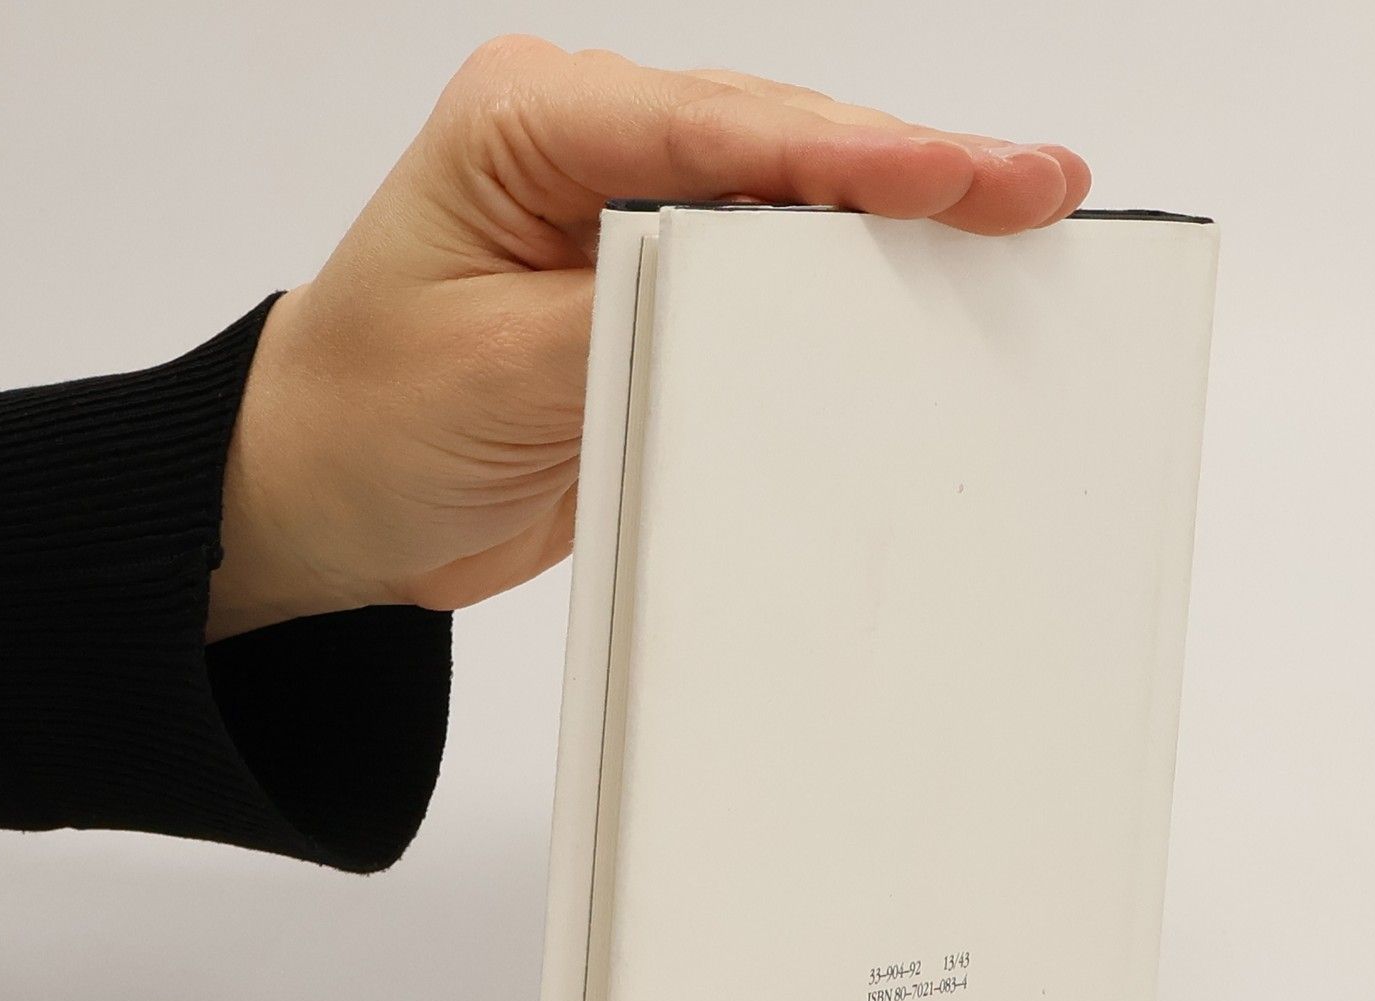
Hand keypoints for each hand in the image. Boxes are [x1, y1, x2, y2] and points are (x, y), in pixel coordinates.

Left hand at [206, 38, 1089, 640]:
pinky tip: (937, 292)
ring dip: (905, 223)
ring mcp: (635, 216)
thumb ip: (633, 317)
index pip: (715, 126)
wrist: (332, 502)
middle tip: (1041, 187)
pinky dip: (858, 291)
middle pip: (782, 145)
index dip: (850, 152)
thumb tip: (772, 295)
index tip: (960, 176)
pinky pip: (778, 284)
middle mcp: (592, 147)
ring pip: (796, 202)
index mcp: (530, 123)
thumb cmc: (372, 424)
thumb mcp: (495, 375)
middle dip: (914, 170)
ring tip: (1026, 222)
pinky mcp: (664, 294)